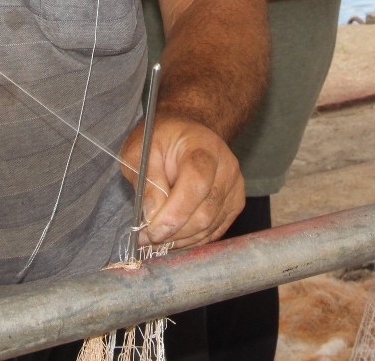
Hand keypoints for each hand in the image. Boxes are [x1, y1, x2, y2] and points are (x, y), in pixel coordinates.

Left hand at [121, 114, 244, 250]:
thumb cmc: (161, 140)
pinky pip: (213, 232)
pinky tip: (172, 237)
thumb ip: (146, 180)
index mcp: (204, 148)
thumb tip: (151, 216)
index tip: (149, 230)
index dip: (174, 213)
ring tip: (154, 239)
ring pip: (208, 227)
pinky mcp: (234, 204)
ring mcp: (234, 188)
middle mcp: (227, 168)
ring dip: (179, 239)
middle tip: (146, 238)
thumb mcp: (140, 150)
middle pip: (204, 213)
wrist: (187, 134)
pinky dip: (190, 240)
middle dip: (172, 232)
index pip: (196, 184)